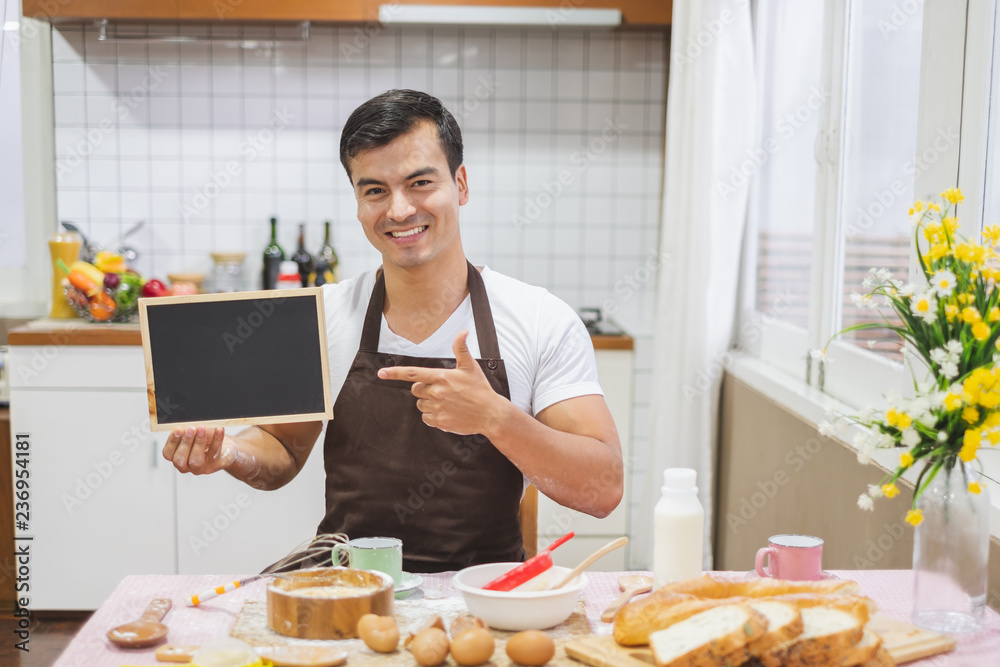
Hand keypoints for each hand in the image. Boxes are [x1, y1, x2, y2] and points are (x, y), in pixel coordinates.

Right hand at [162, 425, 237, 473]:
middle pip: (180, 460)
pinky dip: (217, 439)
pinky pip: (215, 453)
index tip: (178, 429)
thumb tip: (188, 421)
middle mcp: (187, 466)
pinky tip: (219, 429)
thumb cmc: (208, 439)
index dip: (172, 441)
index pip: (168, 453)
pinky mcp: (216, 465)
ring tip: (203, 429)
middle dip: (185, 443)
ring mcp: (201, 468)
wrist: (226, 447)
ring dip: (199, 442)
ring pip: (195, 460)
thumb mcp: (196, 432)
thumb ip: (190, 429)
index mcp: (177, 457)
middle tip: (191, 429)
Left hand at [377, 330, 507, 435]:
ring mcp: (437, 408)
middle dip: (424, 389)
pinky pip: (426, 418)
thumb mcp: (471, 366)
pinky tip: (446, 412)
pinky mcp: (440, 421)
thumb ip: (461, 348)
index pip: (413, 373)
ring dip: (428, 403)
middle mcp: (437, 392)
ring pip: (421, 404)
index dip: (395, 373)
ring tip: (447, 401)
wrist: (490, 413)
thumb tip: (462, 332)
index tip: (381, 373)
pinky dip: (433, 416)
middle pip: (416, 390)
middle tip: (440, 389)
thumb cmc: (480, 389)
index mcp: (441, 377)